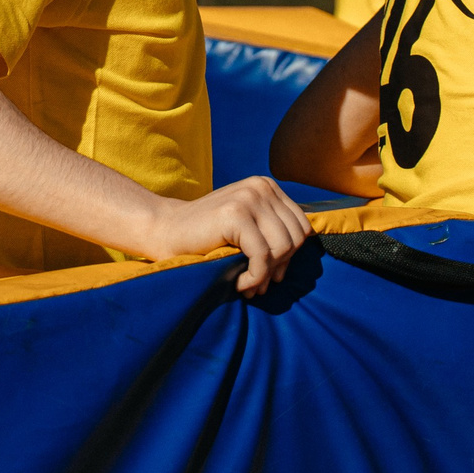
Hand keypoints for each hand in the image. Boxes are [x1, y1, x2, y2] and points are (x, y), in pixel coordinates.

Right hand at [140, 177, 312, 298]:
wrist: (164, 231)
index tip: (270, 274)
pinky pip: (263, 257)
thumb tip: (308, 249)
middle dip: (280, 267)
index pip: (302, 227)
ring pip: (282, 248)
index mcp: (267, 186)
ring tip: (249, 286)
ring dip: (267, 276)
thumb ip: (274, 230)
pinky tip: (240, 284)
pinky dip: (255, 278)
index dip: (290, 257)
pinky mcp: (236, 214)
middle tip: (258, 283)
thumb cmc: (207, 236)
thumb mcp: (247, 226)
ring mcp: (248, 198)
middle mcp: (261, 187)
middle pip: (296, 238)